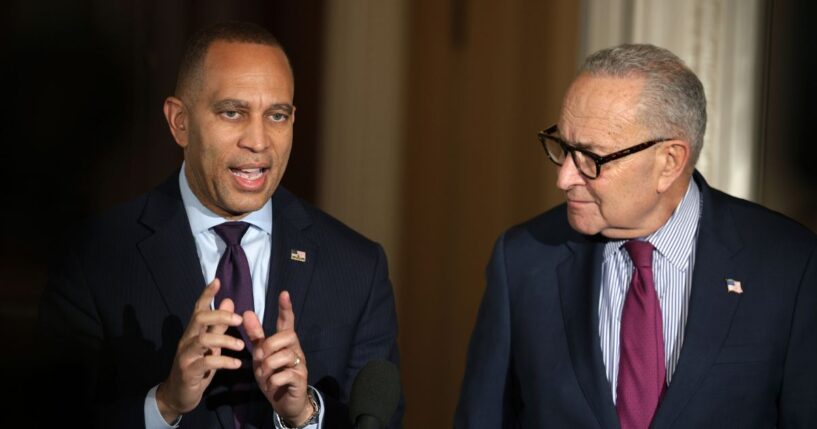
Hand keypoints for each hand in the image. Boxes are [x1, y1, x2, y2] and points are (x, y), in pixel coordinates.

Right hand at [156, 279, 244, 422]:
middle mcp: (187, 340)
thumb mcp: (210, 345)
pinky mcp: (188, 371)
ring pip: (203, 340)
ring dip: (225, 340)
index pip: (198, 308)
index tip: (218, 281)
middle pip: (200, 319)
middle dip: (220, 315)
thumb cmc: (197, 366)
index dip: (207, 294)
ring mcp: (186, 355)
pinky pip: (207, 362)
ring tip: (241, 346)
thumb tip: (229, 301)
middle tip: (240, 319)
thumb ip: (219, 325)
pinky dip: (224, 361)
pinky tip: (237, 364)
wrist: (179, 395)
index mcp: (193, 332)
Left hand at [244, 291, 313, 425]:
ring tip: (264, 375)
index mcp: (285, 342)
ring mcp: (300, 364)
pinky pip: (285, 374)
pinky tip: (271, 384)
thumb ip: (255, 335)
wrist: (285, 403)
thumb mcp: (261, 355)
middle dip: (269, 346)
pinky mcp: (300, 379)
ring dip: (269, 366)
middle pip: (287, 336)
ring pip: (284, 355)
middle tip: (259, 358)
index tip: (284, 293)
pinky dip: (273, 380)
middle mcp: (295, 349)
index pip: (287, 321)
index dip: (286, 308)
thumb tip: (247, 311)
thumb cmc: (273, 376)